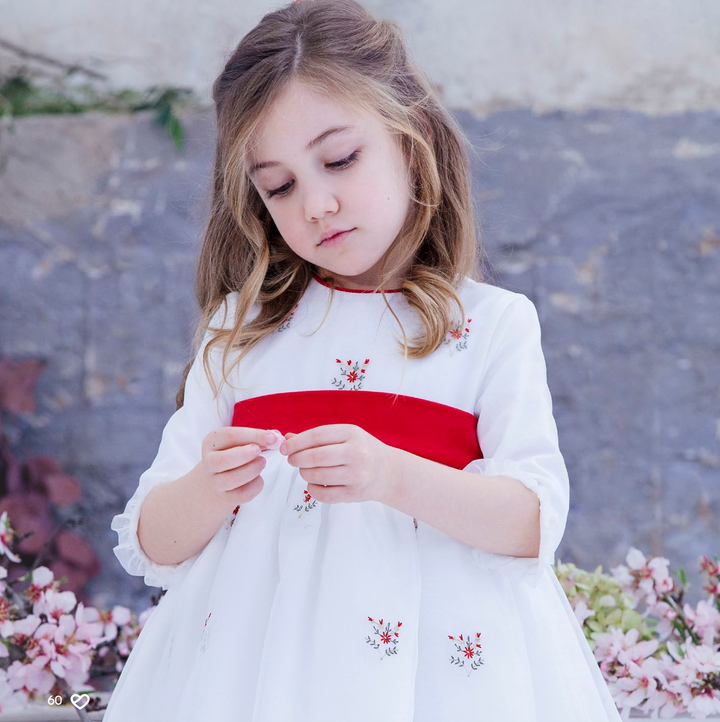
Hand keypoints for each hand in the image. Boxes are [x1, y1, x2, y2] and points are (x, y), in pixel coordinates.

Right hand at [200, 427, 279, 505]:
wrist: (210, 487)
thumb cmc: (229, 459)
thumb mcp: (236, 444)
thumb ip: (256, 438)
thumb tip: (276, 437)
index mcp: (212, 443)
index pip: (229, 436)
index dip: (254, 435)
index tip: (273, 438)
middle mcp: (209, 462)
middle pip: (223, 460)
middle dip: (247, 454)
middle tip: (260, 451)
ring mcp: (215, 482)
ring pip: (232, 479)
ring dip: (252, 470)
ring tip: (262, 463)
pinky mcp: (224, 498)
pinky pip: (242, 494)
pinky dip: (255, 485)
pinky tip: (258, 478)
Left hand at [279, 424, 399, 504]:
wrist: (388, 471)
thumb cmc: (361, 450)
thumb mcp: (344, 436)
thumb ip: (317, 437)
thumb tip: (287, 438)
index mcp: (352, 433)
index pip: (317, 435)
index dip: (296, 442)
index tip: (285, 447)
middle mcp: (357, 453)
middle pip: (316, 457)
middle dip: (297, 459)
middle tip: (292, 460)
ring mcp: (357, 475)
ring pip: (318, 476)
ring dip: (304, 473)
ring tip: (305, 470)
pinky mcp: (355, 494)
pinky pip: (324, 495)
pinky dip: (312, 489)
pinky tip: (313, 483)